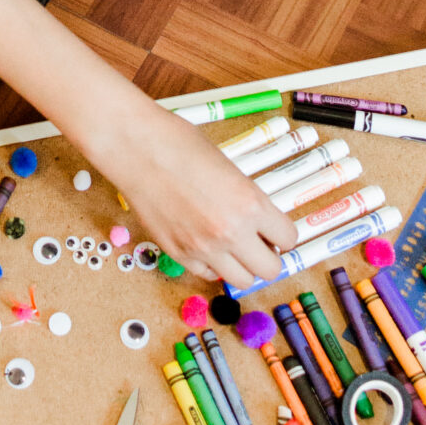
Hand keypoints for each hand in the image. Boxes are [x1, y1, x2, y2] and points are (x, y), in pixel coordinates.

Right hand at [93, 97, 299, 288]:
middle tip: (258, 242)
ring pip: (242, 280)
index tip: (275, 231)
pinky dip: (212, 264)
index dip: (282, 234)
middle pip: (270, 269)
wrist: (136, 148)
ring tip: (231, 246)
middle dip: (268, 256)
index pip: (288, 238)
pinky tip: (206, 244)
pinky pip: (208, 274)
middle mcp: (231, 232)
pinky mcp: (178, 254)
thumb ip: (247, 198)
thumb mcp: (229, 167)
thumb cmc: (179, 144)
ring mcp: (203, 248)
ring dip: (242, 265)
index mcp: (250, 203)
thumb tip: (258, 220)